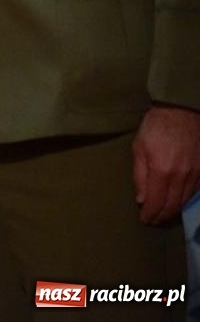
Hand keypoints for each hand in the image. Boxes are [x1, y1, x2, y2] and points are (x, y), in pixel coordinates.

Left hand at [131, 103, 199, 224]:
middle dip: (162, 216)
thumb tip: (141, 199)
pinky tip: (177, 201)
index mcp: (162, 171)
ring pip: (185, 201)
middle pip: (172, 205)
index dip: (150, 215)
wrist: (182, 111)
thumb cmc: (155, 127)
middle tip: (153, 221)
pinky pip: (194, 192)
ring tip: (163, 214)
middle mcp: (181, 177)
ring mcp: (196, 175)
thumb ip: (139, 175)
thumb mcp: (139, 148)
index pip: (156, 202)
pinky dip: (185, 199)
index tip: (144, 220)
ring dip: (173, 210)